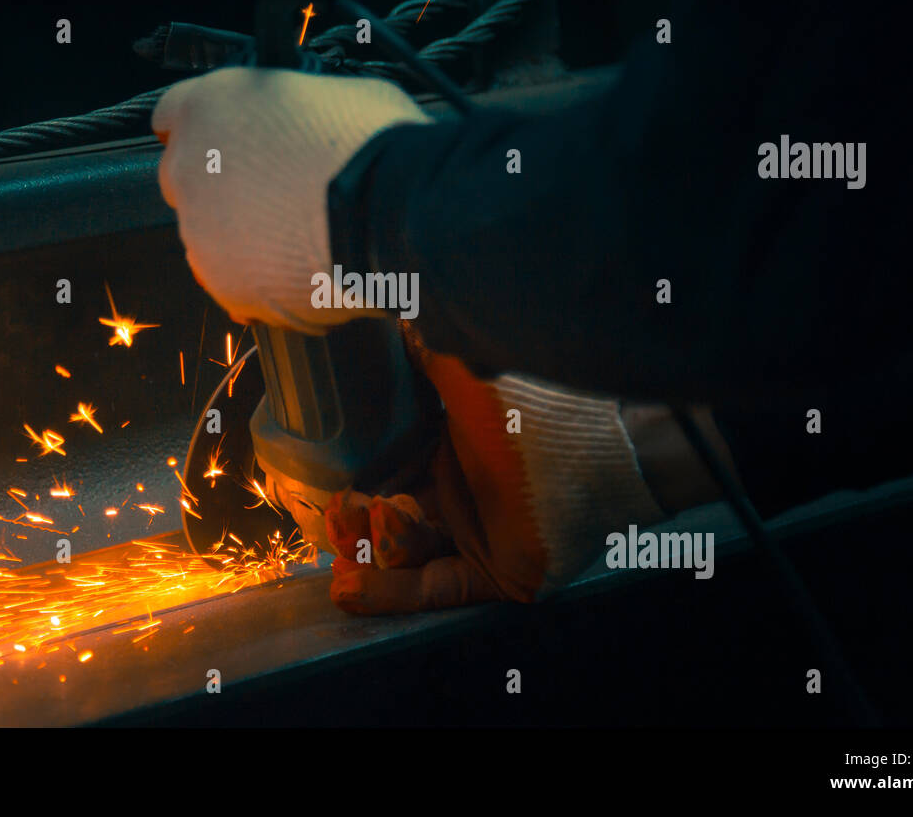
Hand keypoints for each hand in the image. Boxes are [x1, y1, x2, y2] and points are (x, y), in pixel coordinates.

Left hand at [151, 67, 431, 332]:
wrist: (393, 211)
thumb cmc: (372, 142)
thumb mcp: (332, 91)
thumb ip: (293, 109)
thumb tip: (307, 119)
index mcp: (208, 107)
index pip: (173, 115)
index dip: (206, 129)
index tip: (225, 140)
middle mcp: (190, 168)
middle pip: (186, 180)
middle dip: (220, 187)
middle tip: (275, 192)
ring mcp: (202, 232)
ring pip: (208, 237)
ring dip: (243, 237)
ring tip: (301, 236)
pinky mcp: (225, 284)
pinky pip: (234, 286)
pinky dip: (262, 283)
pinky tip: (304, 271)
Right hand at [324, 346, 666, 613]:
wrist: (586, 454)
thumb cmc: (524, 411)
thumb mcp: (465, 380)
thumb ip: (429, 356)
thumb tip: (400, 320)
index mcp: (450, 453)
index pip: (389, 474)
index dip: (355, 483)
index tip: (326, 487)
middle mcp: (461, 497)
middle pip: (391, 520)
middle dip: (355, 526)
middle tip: (334, 522)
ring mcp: (475, 537)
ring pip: (405, 557)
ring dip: (368, 558)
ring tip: (340, 558)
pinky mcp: (491, 576)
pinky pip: (431, 590)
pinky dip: (388, 592)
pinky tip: (348, 589)